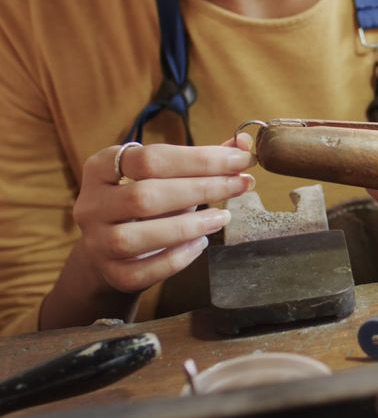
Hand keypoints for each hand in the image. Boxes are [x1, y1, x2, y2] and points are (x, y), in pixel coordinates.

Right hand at [42, 134, 255, 327]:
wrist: (116, 249)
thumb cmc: (150, 203)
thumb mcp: (170, 175)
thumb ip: (204, 160)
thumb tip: (244, 144)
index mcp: (102, 167)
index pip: (152, 158)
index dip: (200, 159)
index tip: (241, 160)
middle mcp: (92, 204)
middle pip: (145, 196)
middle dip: (202, 189)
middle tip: (242, 185)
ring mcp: (97, 242)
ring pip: (137, 236)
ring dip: (188, 226)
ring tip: (223, 216)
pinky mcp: (111, 273)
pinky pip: (144, 270)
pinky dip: (177, 258)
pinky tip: (201, 243)